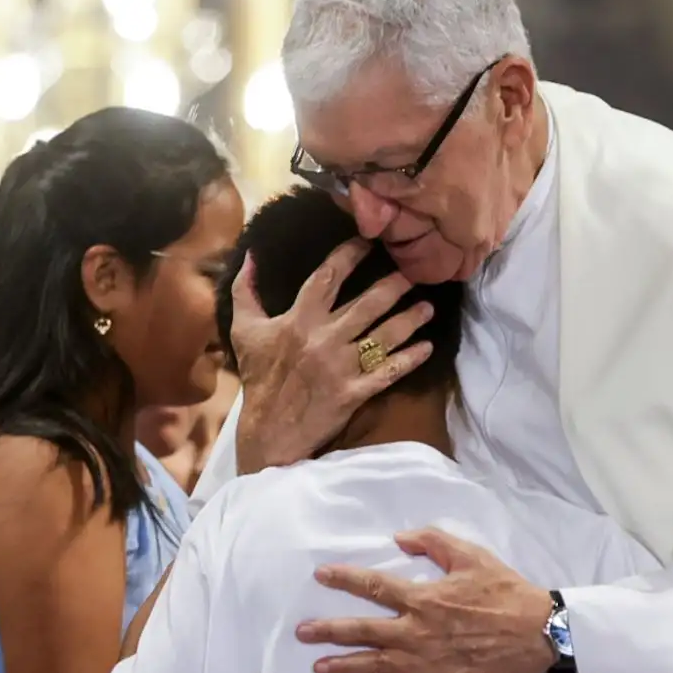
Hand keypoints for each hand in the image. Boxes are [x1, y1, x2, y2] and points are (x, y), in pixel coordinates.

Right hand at [228, 243, 433, 471]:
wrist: (268, 431)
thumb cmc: (259, 379)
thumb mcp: (244, 331)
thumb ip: (245, 291)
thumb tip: (252, 255)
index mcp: (298, 320)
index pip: (328, 277)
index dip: (350, 255)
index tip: (369, 242)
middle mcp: (323, 338)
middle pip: (367, 303)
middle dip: (394, 285)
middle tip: (414, 273)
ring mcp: (341, 367)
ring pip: (383, 335)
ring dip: (409, 319)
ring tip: (428, 307)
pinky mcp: (354, 393)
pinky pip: (388, 372)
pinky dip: (410, 359)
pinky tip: (427, 347)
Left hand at [300, 529, 552, 672]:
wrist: (540, 633)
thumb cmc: (506, 591)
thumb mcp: (472, 555)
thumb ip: (433, 542)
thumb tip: (399, 539)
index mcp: (424, 599)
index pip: (374, 587)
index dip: (344, 580)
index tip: (320, 576)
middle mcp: (417, 632)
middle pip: (363, 632)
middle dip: (329, 631)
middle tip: (301, 633)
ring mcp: (427, 663)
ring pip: (376, 666)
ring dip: (344, 667)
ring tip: (318, 668)